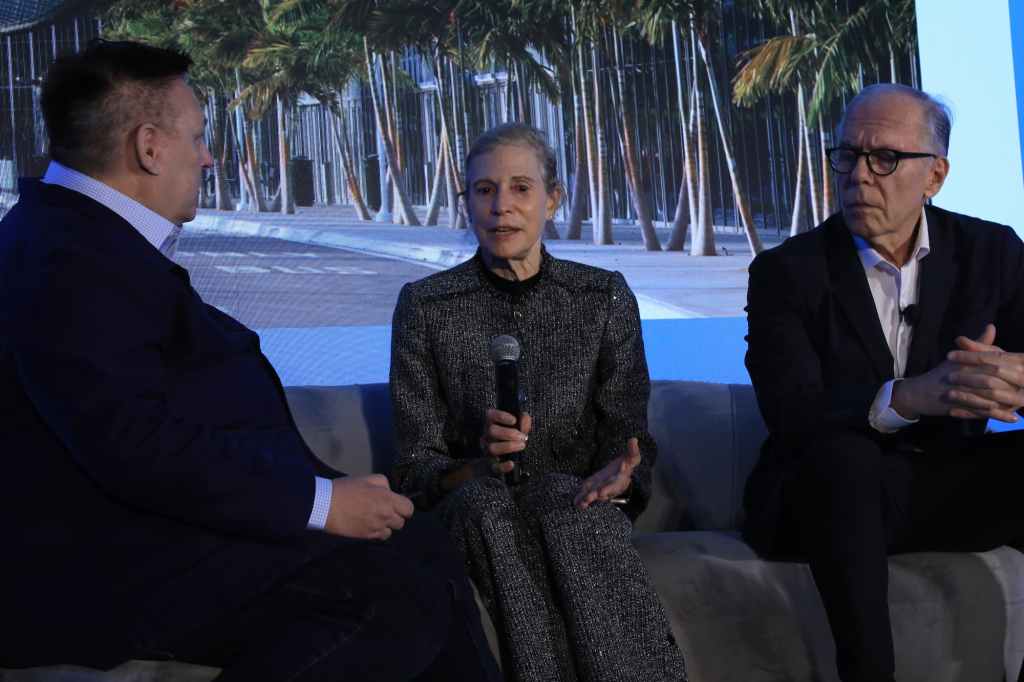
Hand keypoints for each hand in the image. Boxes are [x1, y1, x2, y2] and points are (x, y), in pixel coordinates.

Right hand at [323, 475, 413, 539]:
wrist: (326, 505)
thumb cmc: (346, 489)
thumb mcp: (368, 479)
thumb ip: (384, 484)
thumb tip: (390, 493)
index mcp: (388, 500)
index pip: (409, 509)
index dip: (404, 507)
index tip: (397, 504)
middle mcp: (386, 516)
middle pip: (401, 522)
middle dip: (396, 516)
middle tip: (385, 510)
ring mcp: (377, 528)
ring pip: (391, 532)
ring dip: (386, 526)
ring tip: (376, 519)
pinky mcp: (367, 536)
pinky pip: (380, 537)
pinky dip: (377, 532)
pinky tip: (369, 525)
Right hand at [480, 408, 531, 466]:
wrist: (504, 458)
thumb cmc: (513, 438)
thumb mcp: (519, 427)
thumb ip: (522, 421)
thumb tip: (524, 417)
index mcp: (492, 424)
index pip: (491, 415)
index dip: (501, 416)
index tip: (514, 420)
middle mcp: (487, 436)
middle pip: (491, 431)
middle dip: (509, 433)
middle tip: (522, 436)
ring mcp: (488, 450)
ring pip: (492, 448)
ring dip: (508, 446)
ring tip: (522, 445)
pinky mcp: (492, 465)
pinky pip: (494, 467)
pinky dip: (503, 466)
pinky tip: (511, 464)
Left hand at [574, 438, 641, 509]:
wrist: (619, 475)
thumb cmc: (626, 466)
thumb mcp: (631, 458)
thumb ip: (633, 451)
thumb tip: (634, 439)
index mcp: (619, 480)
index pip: (615, 484)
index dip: (609, 488)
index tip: (601, 492)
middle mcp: (609, 487)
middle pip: (604, 492)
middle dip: (598, 494)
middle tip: (593, 496)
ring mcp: (600, 489)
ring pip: (594, 496)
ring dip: (587, 499)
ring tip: (581, 503)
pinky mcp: (592, 489)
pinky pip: (586, 496)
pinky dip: (581, 500)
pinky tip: (576, 502)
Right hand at [892, 325, 1009, 420]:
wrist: (918, 393)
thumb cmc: (940, 375)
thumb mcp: (958, 357)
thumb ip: (978, 344)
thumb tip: (991, 327)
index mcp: (966, 362)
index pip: (994, 362)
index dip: (1012, 366)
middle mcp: (964, 376)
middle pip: (996, 380)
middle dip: (1014, 385)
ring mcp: (961, 392)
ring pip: (991, 397)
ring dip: (1010, 403)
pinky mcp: (959, 407)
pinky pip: (983, 412)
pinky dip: (999, 416)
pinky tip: (1013, 418)